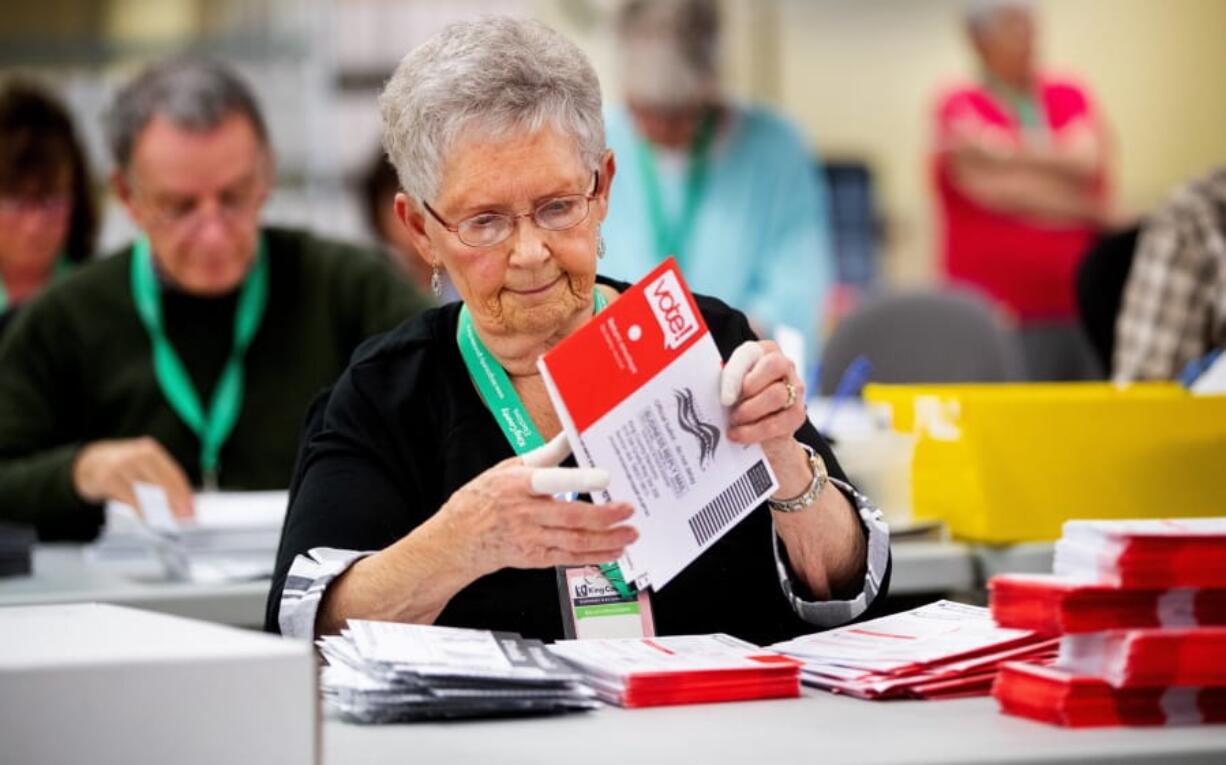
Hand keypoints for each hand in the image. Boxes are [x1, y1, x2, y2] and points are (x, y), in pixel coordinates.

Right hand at [72, 437, 194, 517]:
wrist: (87, 463)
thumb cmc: (120, 467)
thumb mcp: (142, 466)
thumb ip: (159, 479)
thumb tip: (180, 502)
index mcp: (150, 450)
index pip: (173, 472)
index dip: (185, 492)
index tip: (192, 508)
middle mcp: (137, 455)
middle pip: (162, 482)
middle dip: (176, 502)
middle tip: (184, 518)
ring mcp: (121, 466)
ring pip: (146, 491)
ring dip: (159, 509)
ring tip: (169, 521)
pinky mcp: (107, 479)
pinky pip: (129, 498)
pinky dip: (140, 510)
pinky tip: (148, 518)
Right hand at [436, 433, 637, 577]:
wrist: (456, 541)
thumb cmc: (483, 499)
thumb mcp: (507, 469)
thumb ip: (543, 456)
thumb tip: (570, 434)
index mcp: (517, 485)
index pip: (550, 480)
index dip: (578, 479)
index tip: (604, 477)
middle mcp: (524, 513)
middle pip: (570, 517)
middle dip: (605, 516)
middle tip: (629, 510)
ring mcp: (529, 539)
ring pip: (574, 542)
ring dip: (607, 540)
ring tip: (629, 534)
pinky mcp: (534, 558)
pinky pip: (569, 558)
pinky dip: (594, 556)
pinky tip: (613, 550)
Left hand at [720, 340, 806, 456]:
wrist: (759, 432)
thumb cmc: (737, 401)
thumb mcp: (728, 386)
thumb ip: (724, 381)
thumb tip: (708, 389)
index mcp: (764, 351)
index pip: (751, 352)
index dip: (735, 373)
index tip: (724, 397)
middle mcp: (784, 365)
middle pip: (774, 366)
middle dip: (749, 387)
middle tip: (730, 405)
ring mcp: (795, 389)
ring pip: (777, 394)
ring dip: (750, 411)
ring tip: (734, 420)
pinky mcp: (798, 414)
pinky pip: (779, 422)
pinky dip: (755, 431)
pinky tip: (738, 435)